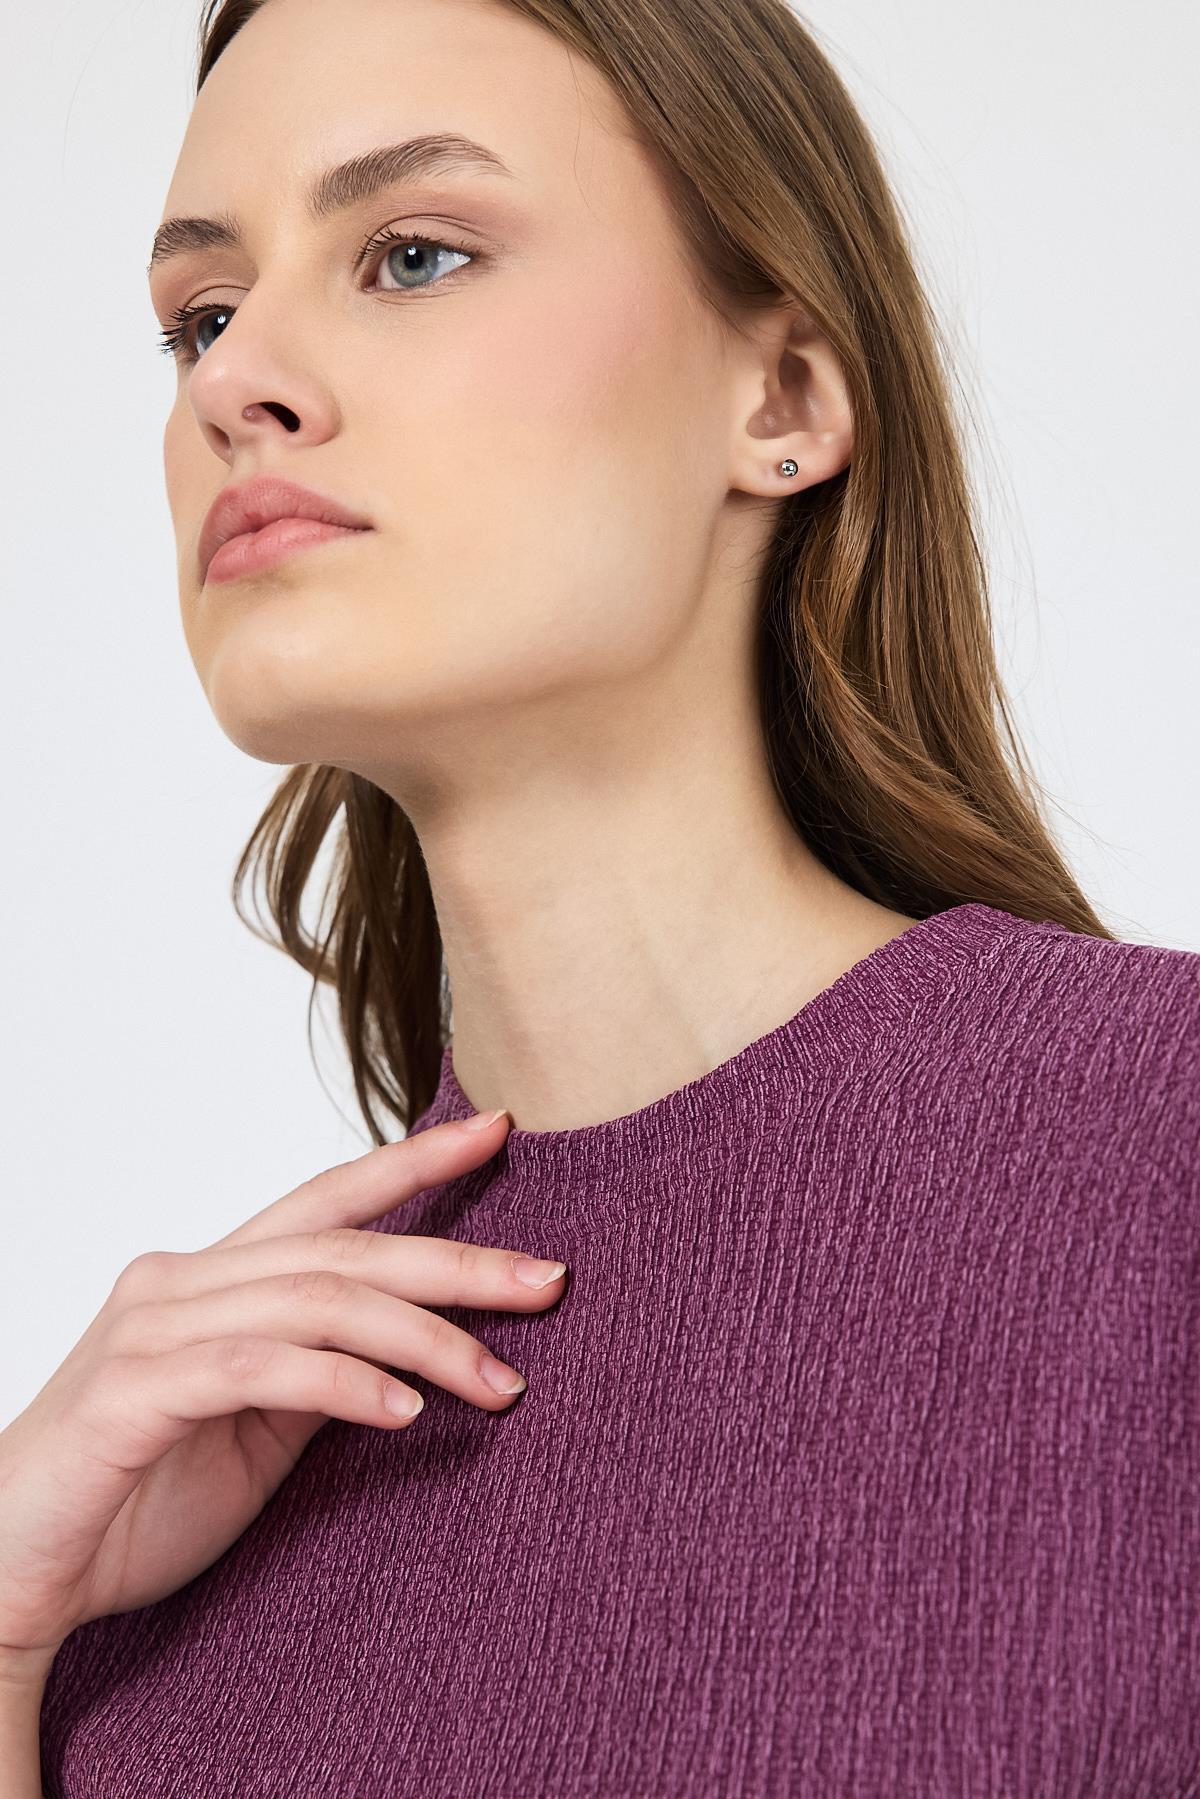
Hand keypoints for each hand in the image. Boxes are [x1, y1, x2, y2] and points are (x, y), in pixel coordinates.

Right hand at [0, 1110, 565, 1683]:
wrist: (11, 1575)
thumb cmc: (131, 1500)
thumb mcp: (254, 1430)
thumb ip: (318, 1371)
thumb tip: (411, 1349)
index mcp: (211, 1276)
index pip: (328, 1200)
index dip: (414, 1159)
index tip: (497, 1129)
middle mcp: (181, 1281)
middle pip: (343, 1249)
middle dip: (455, 1260)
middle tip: (549, 1278)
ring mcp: (152, 1329)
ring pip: (315, 1300)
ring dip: (421, 1338)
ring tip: (497, 1379)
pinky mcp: (134, 1392)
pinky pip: (258, 1368)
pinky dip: (341, 1384)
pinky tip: (403, 1411)